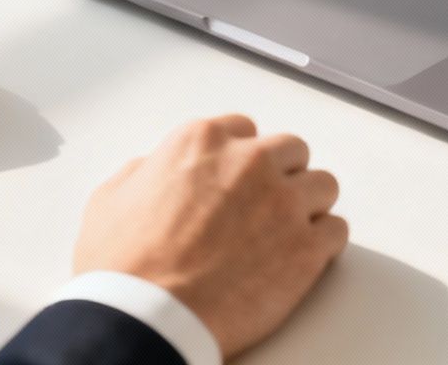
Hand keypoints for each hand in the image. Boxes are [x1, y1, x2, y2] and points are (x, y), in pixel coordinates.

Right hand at [73, 115, 346, 357]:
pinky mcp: (306, 248)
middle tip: (266, 204)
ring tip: (288, 231)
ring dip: (308, 205)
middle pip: (291, 150)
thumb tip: (154, 171)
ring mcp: (283, 203)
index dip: (240, 158)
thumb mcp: (111, 199)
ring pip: (322, 185)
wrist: (148, 317)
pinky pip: (336, 230)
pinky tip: (303, 256)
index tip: (239, 178)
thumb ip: (143, 172)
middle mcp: (249, 162)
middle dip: (281, 174)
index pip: (243, 129)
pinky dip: (324, 243)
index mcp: (202, 141)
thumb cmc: (124, 266)